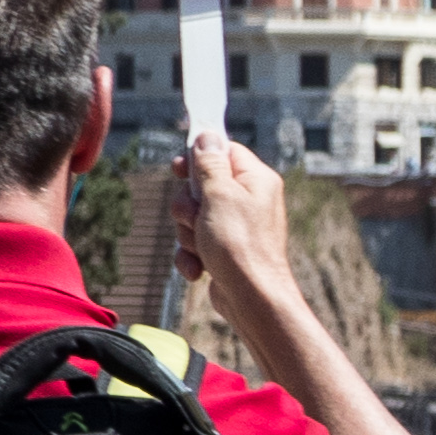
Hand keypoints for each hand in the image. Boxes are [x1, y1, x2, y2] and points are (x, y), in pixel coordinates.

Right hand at [172, 133, 294, 298]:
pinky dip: (192, 255)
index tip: (179, 167)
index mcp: (256, 180)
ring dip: (187, 232)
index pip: (224, 151)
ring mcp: (237, 226)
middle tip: (194, 216)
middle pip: (201, 186)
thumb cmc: (240, 246)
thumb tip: (207, 136)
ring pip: (194, 216)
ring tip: (202, 246)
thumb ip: (209, 164)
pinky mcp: (225, 249)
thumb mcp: (219, 195)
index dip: (198, 156)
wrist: (251, 298)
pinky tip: (199, 267)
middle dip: (187, 205)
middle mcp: (250, 200)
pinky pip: (196, 242)